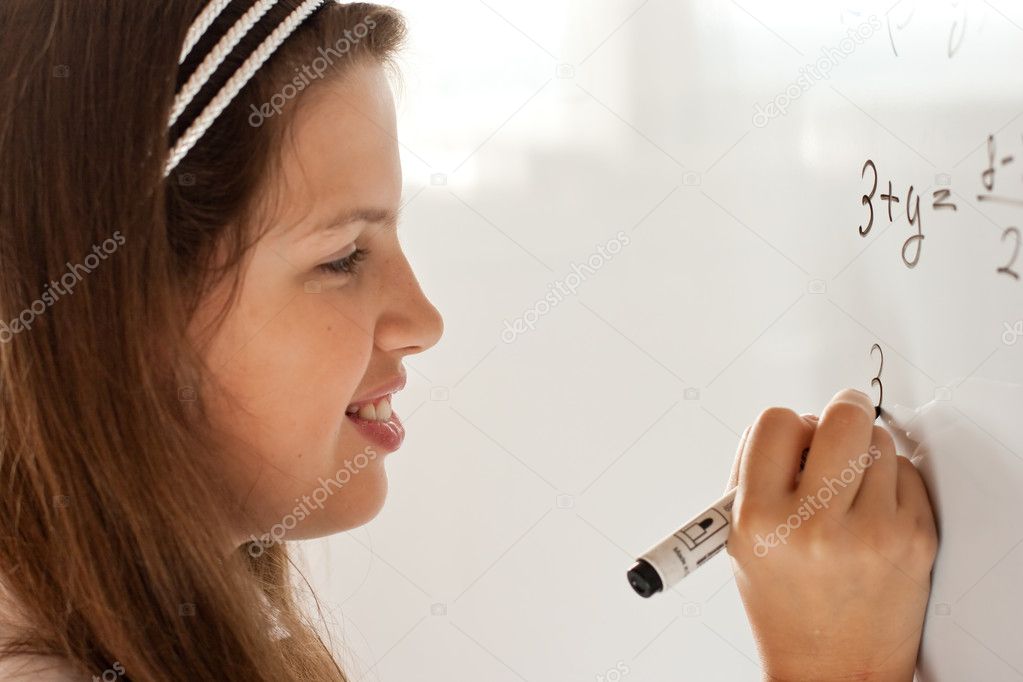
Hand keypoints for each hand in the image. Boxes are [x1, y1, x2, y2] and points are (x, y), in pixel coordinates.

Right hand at [726, 388, 937, 681]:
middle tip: (836, 428)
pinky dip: (890, 481)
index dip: (784, 425)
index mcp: (760, 521)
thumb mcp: (741, 541)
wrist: (834, 668)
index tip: (792, 436)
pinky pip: (907, 472)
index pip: (775, 423)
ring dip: (862, 452)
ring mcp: (871, 532)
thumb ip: (754, 476)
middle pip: (841, 417)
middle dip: (838, 414)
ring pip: (877, 441)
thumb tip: (789, 425)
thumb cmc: (784, 605)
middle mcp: (815, 525)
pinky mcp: (914, 539)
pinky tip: (872, 511)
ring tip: (848, 488)